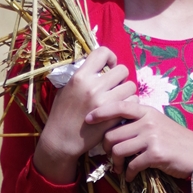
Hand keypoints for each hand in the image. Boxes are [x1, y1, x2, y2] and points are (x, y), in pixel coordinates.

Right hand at [33, 47, 137, 183]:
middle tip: (114, 85)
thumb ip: (82, 76)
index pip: (103, 52)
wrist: (61, 140)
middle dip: (120, 77)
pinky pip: (132, 102)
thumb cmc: (61, 113)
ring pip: (130, 86)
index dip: (110, 57)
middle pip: (122, 69)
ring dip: (126, 91)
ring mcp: (105, 102)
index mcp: (80, 77)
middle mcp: (94, 87)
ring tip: (118, 97)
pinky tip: (119, 109)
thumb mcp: (65, 88)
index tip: (108, 67)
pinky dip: (129, 105)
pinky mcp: (113, 116)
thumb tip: (98, 65)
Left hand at [101, 96, 192, 178]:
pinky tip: (130, 175)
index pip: (119, 106)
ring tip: (119, 167)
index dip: (101, 112)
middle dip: (107, 148)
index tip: (88, 119)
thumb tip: (114, 127)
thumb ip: (138, 121)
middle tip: (111, 156)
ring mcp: (152, 137)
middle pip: (113, 133)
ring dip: (116, 162)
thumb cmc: (175, 139)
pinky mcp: (155, 154)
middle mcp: (148, 121)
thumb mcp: (157, 122)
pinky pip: (132, 165)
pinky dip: (128, 173)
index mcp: (147, 111)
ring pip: (119, 149)